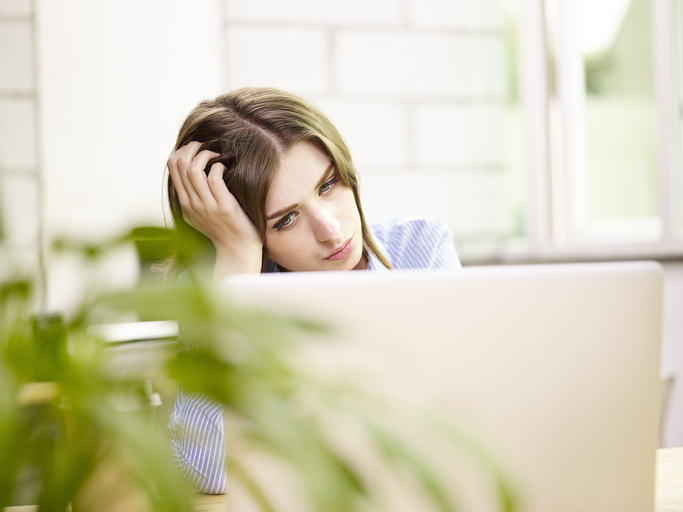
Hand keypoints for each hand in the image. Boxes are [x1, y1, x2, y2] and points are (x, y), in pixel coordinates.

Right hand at [168, 142, 262, 275]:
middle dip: (192, 148)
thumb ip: (191, 198)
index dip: (182, 150)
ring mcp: (207, 205)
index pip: (173, 167)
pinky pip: (214, 178)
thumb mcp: (198, 215)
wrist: (237, 249)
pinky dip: (219, 167)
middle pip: (180, 165)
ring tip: (217, 154)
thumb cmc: (222, 230)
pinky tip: (226, 167)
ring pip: (194, 170)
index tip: (195, 147)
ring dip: (206, 155)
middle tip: (206, 144)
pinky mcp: (224, 206)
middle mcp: (192, 203)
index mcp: (185, 202)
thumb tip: (189, 174)